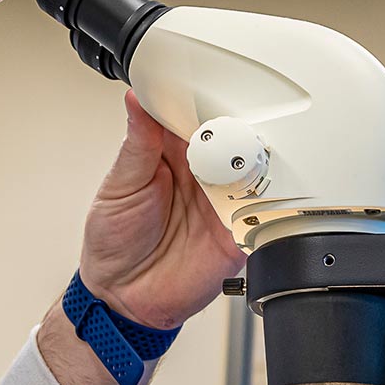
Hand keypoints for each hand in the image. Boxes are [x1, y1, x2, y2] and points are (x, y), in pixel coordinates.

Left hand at [80, 91, 243, 329]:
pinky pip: (265, 214)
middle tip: (240, 125)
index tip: (217, 87)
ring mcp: (224, 202)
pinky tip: (264, 194)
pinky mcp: (239, 234)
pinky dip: (271, 204)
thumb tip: (136, 98)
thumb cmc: (114, 240)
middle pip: (235, 141)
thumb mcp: (120, 185)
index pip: (197, 116)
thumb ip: (137, 143)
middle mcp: (203, 173)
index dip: (208, 101)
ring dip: (260, 164)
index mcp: (174, 153)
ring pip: (256, 173)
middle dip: (243, 130)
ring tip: (253, 159)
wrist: (124, 297)